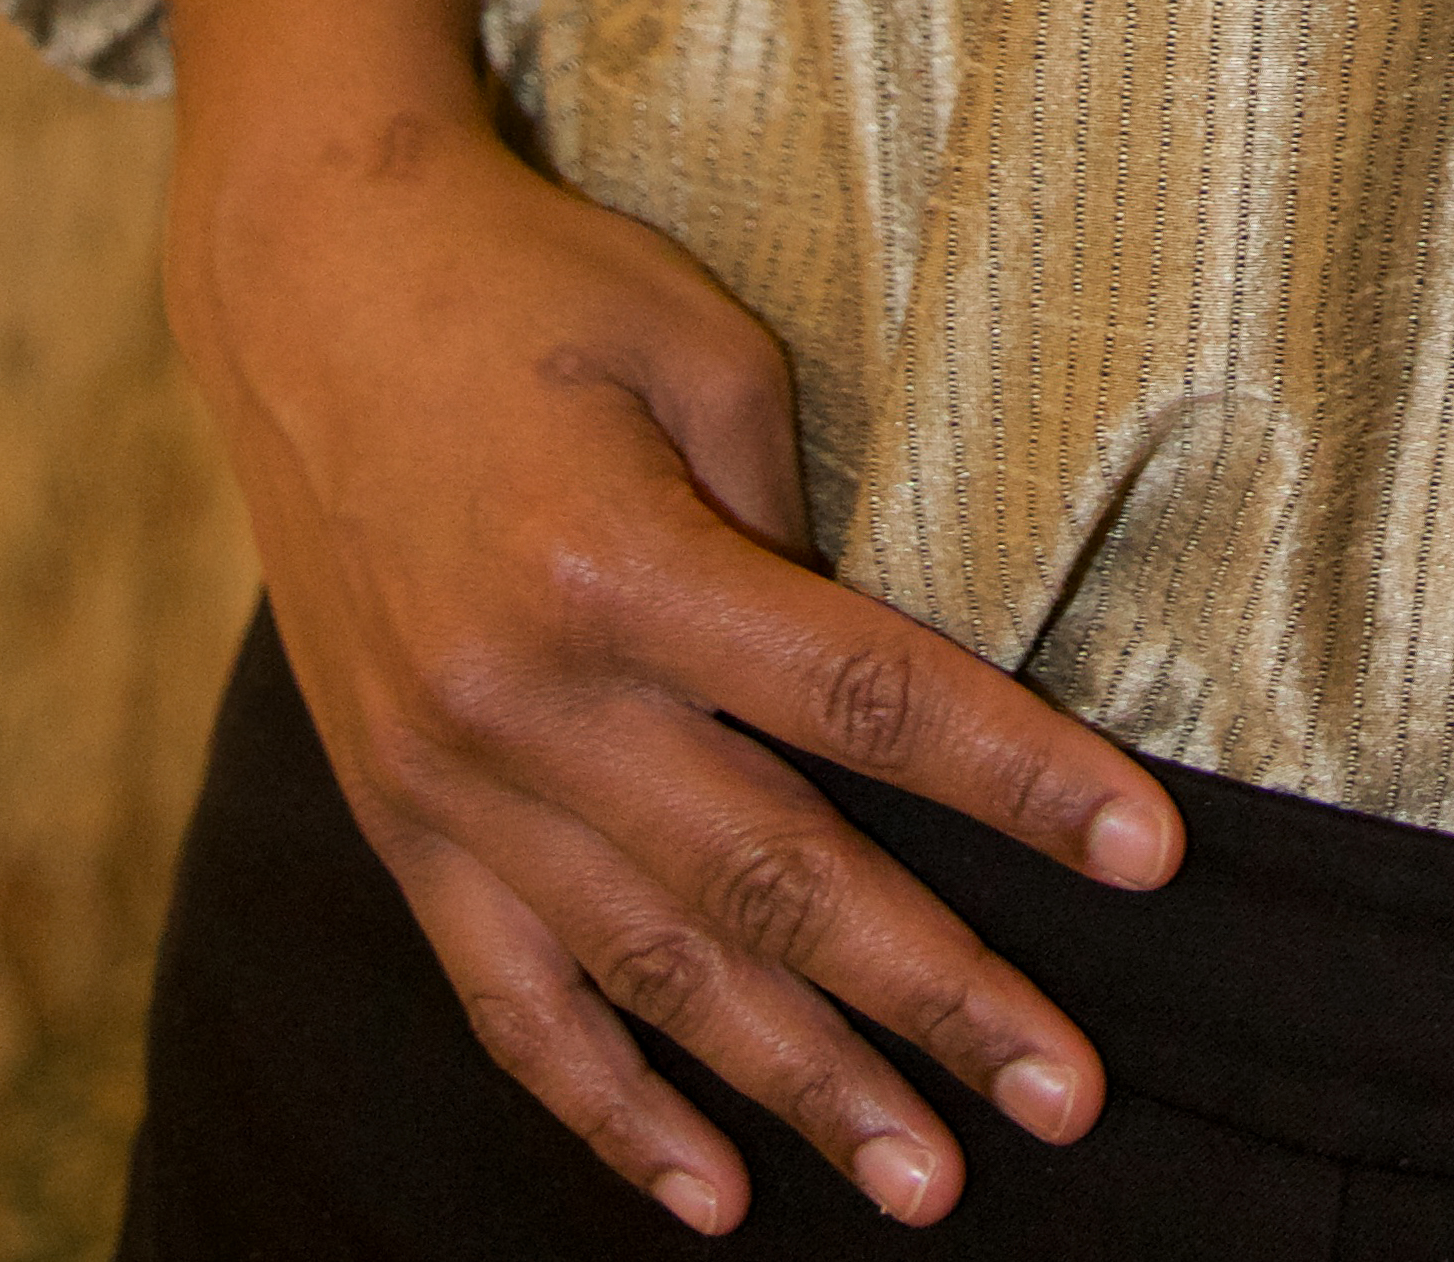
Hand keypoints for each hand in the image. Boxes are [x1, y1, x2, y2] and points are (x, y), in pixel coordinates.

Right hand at [172, 98, 1178, 1230]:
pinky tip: (708, 1195)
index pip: (861, 698)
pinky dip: (609, 1111)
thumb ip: (788, 525)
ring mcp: (448, 783)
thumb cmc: (533, 288)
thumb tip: (869, 688)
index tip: (1143, 856)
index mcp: (615, 565)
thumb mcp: (696, 348)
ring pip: (655, 973)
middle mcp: (525, 701)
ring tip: (925, 1180)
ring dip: (797, 1089)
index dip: (1014, 781)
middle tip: (1064, 1094)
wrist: (309, 284)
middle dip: (932, 995)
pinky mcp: (397, 823)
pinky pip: (511, 1004)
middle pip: (771, 875)